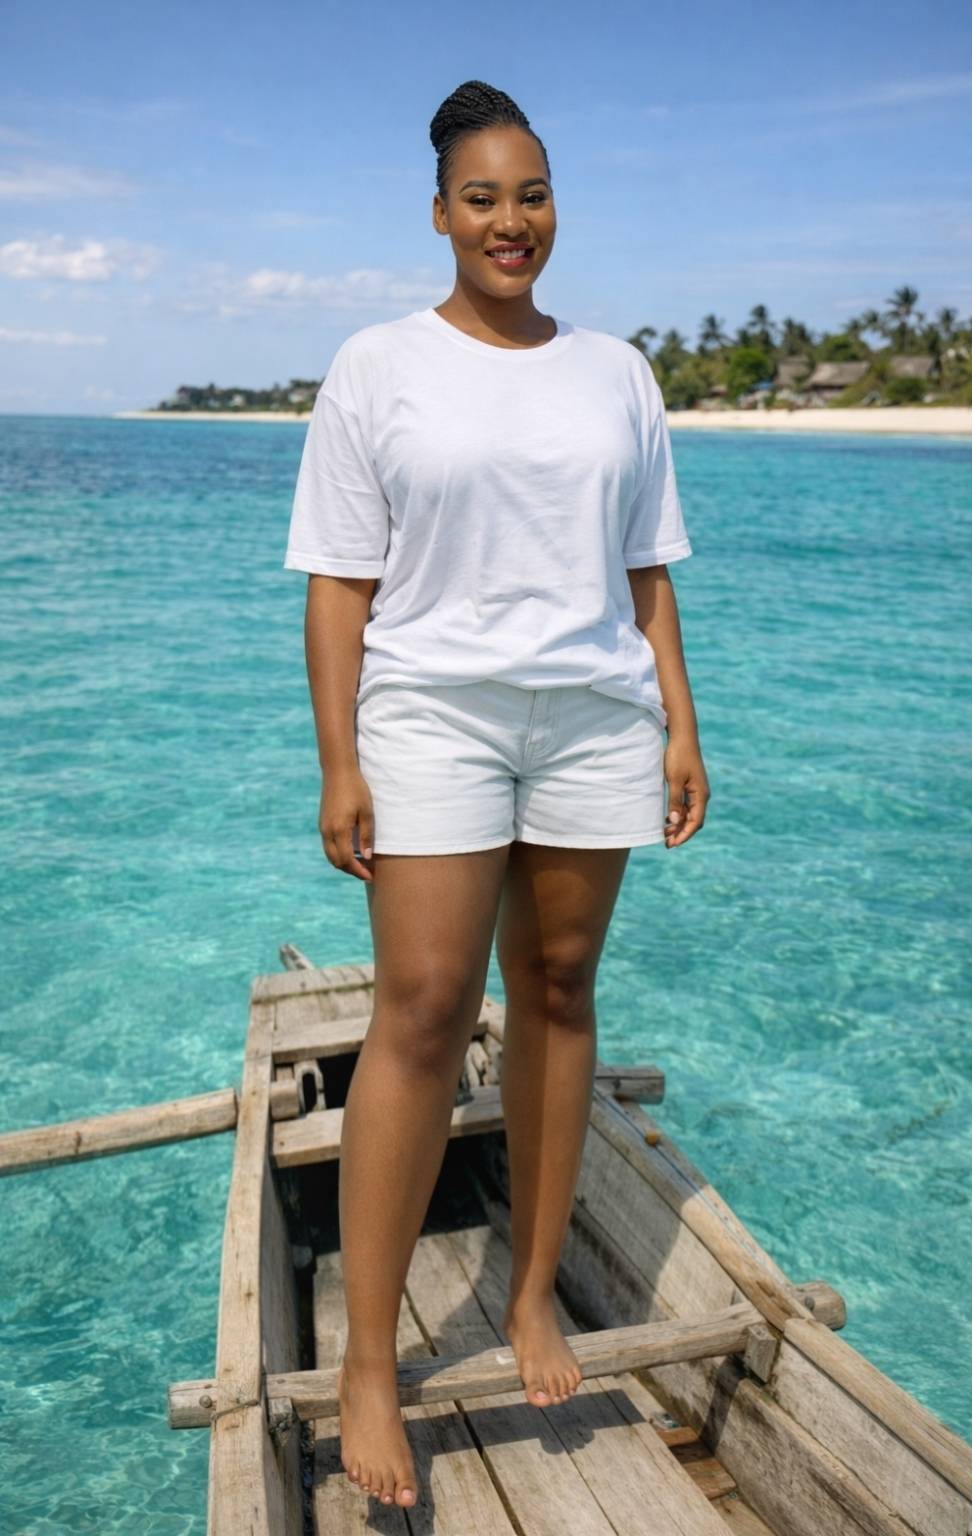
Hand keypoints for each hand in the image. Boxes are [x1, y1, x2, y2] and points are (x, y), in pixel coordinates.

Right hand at [319, 769, 375, 882]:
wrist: (338, 772)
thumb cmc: (356, 789)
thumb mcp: (367, 812)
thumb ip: (366, 836)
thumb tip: (366, 857)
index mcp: (339, 829)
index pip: (347, 860)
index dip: (358, 871)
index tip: (370, 876)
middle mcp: (327, 831)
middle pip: (336, 861)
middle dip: (351, 871)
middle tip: (368, 873)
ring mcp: (323, 828)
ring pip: (330, 855)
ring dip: (344, 863)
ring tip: (361, 865)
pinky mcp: (322, 824)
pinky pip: (328, 846)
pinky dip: (339, 854)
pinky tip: (352, 852)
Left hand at [662, 733, 709, 847]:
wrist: (682, 737)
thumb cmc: (678, 756)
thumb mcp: (674, 779)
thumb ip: (675, 801)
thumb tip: (674, 821)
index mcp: (701, 795)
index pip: (695, 821)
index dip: (684, 834)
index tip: (672, 844)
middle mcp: (702, 795)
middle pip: (694, 820)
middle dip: (681, 833)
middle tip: (667, 843)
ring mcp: (697, 790)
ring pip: (690, 814)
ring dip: (679, 825)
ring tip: (665, 834)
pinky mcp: (691, 786)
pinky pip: (687, 805)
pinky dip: (679, 814)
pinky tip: (668, 819)